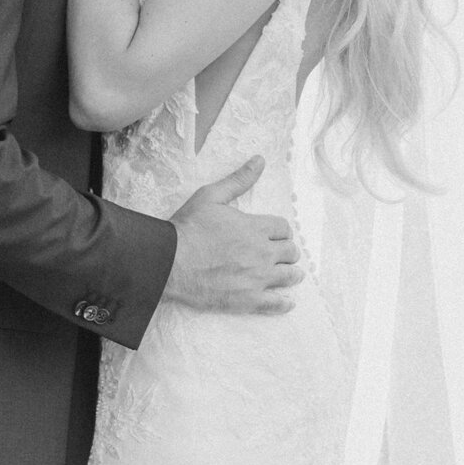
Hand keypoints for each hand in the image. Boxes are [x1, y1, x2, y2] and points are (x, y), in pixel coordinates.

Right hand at [163, 155, 301, 317]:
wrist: (171, 261)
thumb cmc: (189, 227)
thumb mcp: (212, 195)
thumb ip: (239, 179)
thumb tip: (259, 160)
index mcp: (255, 227)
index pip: (284, 228)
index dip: (281, 231)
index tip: (276, 235)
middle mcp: (262, 252)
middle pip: (291, 252)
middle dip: (287, 251)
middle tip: (281, 254)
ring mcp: (257, 278)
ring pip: (290, 276)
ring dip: (292, 274)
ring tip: (290, 274)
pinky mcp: (248, 300)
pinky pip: (277, 304)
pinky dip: (285, 304)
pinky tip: (287, 302)